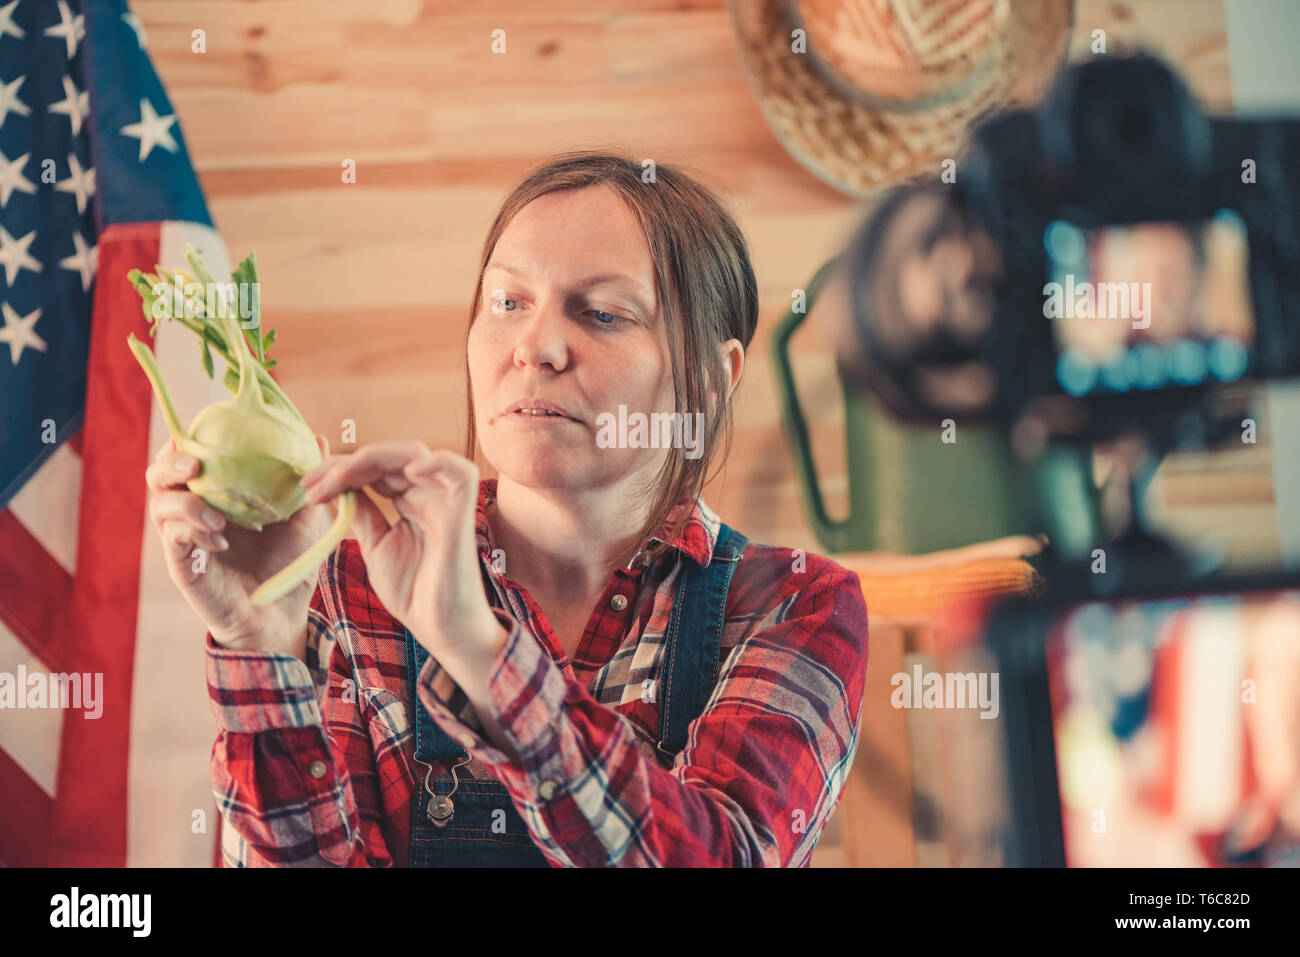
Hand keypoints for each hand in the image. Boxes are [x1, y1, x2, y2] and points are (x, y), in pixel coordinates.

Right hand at [146, 434, 339, 656]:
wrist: (281, 615)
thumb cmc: (288, 563)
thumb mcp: (305, 518)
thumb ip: (307, 480)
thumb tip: (320, 438)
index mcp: (215, 493)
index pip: (188, 457)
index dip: (188, 439)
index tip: (205, 425)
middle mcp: (191, 511)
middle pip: (159, 475)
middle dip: (171, 463)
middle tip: (195, 465)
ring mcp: (183, 539)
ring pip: (160, 505)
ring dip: (185, 503)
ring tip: (217, 516)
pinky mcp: (182, 565)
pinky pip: (174, 540)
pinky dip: (193, 532)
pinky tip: (220, 539)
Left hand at [299, 442, 503, 685]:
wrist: (438, 626)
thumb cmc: (413, 591)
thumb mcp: (375, 545)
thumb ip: (361, 513)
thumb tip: (336, 488)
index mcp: (409, 500)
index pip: (374, 468)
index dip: (339, 470)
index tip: (306, 487)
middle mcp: (428, 493)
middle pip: (387, 457)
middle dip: (344, 464)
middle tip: (310, 483)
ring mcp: (445, 499)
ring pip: (413, 454)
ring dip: (371, 459)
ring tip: (339, 478)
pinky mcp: (461, 511)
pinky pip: (459, 471)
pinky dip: (434, 462)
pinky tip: (406, 471)